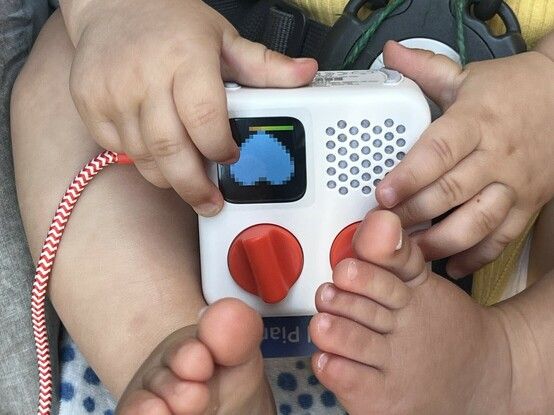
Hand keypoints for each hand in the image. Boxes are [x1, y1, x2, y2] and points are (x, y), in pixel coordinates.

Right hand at [61, 0, 316, 215]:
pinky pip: (120, 151)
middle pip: (170, 150)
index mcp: (185, 58)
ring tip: (187, 180)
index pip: (205, 120)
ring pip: (144, 158)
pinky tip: (159, 155)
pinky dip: (143, 161)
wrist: (111, 5)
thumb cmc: (171, 22)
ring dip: (170, 177)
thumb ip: (264, 64)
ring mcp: (113, 93)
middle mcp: (145, 77)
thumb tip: (306, 74)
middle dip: (194, 187)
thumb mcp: (223, 37)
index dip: (220, 149)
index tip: (231, 159)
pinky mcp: (90, 105)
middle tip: (210, 202)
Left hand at [376, 41, 553, 276]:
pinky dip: (478, 257)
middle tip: (383, 229)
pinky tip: (453, 266)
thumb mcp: (468, 76)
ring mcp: (514, 184)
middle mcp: (497, 156)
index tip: (382, 193)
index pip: (439, 151)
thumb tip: (391, 52)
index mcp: (477, 121)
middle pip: (451, 192)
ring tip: (412, 254)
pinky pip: (503, 239)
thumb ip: (425, 68)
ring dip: (442, 243)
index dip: (409, 175)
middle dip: (414, 215)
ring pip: (478, 222)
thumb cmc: (513, 90)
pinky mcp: (527, 205)